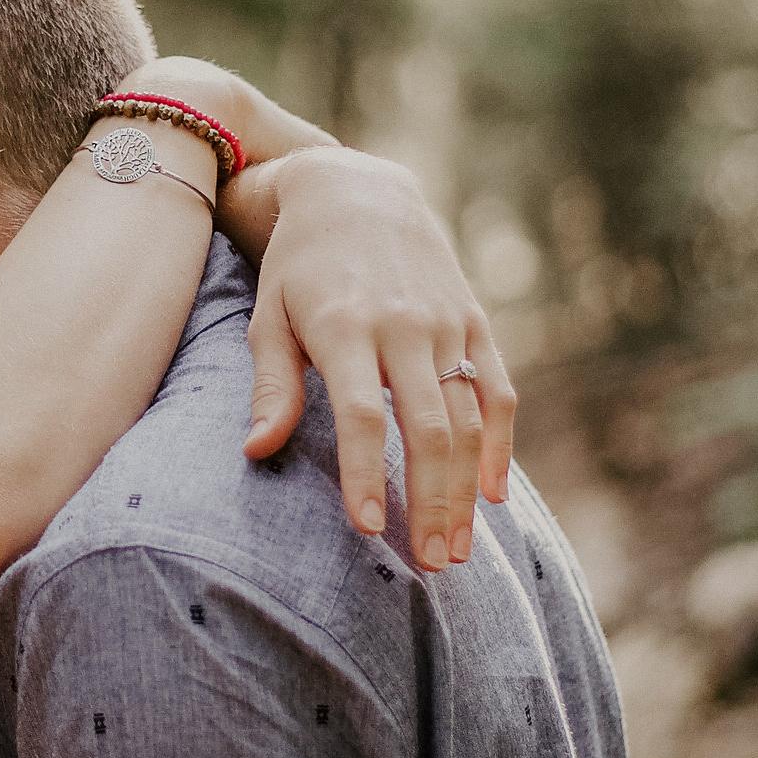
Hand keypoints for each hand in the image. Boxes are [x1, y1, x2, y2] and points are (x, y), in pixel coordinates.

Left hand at [225, 149, 515, 570]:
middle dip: (430, 501)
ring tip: (455, 549)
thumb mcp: (269, 316)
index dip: (367, 473)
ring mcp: (446, 323)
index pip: (363, 414)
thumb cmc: (299, 267)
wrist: (357, 192)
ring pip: (467, 418)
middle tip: (428, 566)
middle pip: (427, 427)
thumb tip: (257, 451)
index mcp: (346, 326)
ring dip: (465, 489)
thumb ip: (272, 385)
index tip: (367, 529)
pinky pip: (497, 389)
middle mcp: (404, 326)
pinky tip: (492, 496)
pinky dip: (500, 444)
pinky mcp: (475, 321)